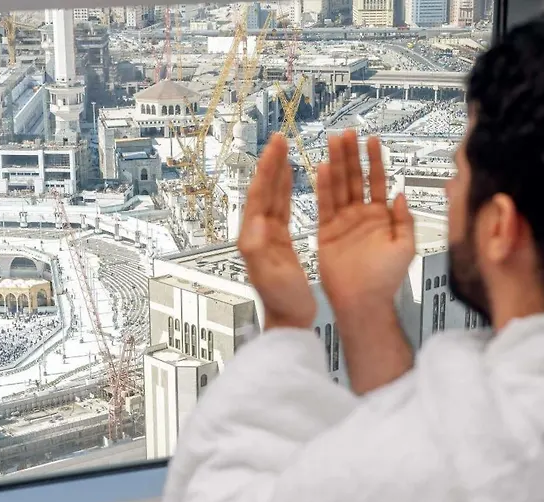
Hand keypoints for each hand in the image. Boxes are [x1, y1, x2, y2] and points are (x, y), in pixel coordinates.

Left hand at [238, 134, 316, 330]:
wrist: (289, 319)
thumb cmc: (281, 300)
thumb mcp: (268, 273)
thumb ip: (257, 248)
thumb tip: (253, 222)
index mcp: (253, 237)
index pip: (260, 194)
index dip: (268, 168)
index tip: (276, 146)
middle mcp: (257, 233)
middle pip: (264, 191)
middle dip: (271, 164)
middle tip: (279, 139)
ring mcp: (268, 236)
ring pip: (272, 196)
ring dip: (277, 173)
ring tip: (284, 151)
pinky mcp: (279, 241)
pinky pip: (281, 208)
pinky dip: (284, 190)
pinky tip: (289, 179)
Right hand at [316, 131, 414, 312]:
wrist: (363, 301)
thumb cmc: (386, 279)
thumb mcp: (406, 247)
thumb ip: (404, 220)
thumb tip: (401, 195)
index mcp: (381, 217)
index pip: (377, 181)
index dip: (375, 160)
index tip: (372, 140)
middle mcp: (361, 215)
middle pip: (355, 178)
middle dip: (351, 155)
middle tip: (347, 133)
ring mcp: (343, 222)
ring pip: (339, 186)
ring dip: (337, 164)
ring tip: (334, 142)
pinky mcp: (326, 232)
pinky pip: (325, 205)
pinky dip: (323, 187)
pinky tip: (322, 168)